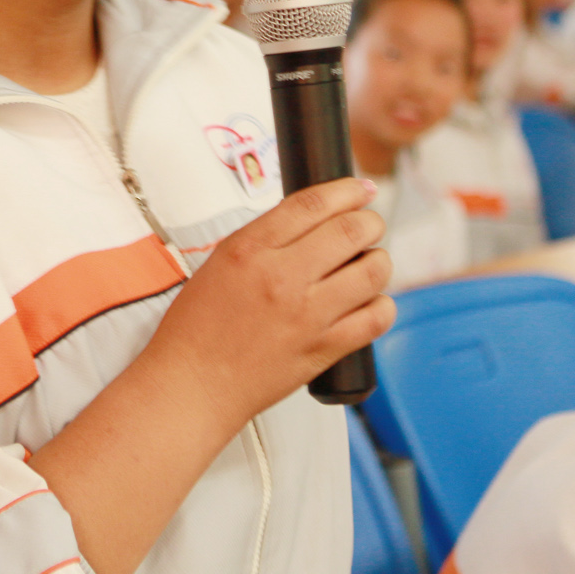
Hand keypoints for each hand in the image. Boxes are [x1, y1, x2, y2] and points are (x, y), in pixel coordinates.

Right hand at [145, 178, 393, 430]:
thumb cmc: (197, 329)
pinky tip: (372, 303)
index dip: (346, 190)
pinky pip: (374, 319)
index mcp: (250, 250)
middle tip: (369, 224)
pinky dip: (382, 306)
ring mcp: (306, 315)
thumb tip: (312, 222)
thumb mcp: (220, 263)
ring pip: (371, 272)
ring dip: (379, 261)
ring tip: (370, 264)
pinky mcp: (322, 350)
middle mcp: (282, 278)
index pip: (312, 203)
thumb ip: (265, 240)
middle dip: (370, 221)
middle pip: (350, 231)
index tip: (360, 189)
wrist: (192, 384)